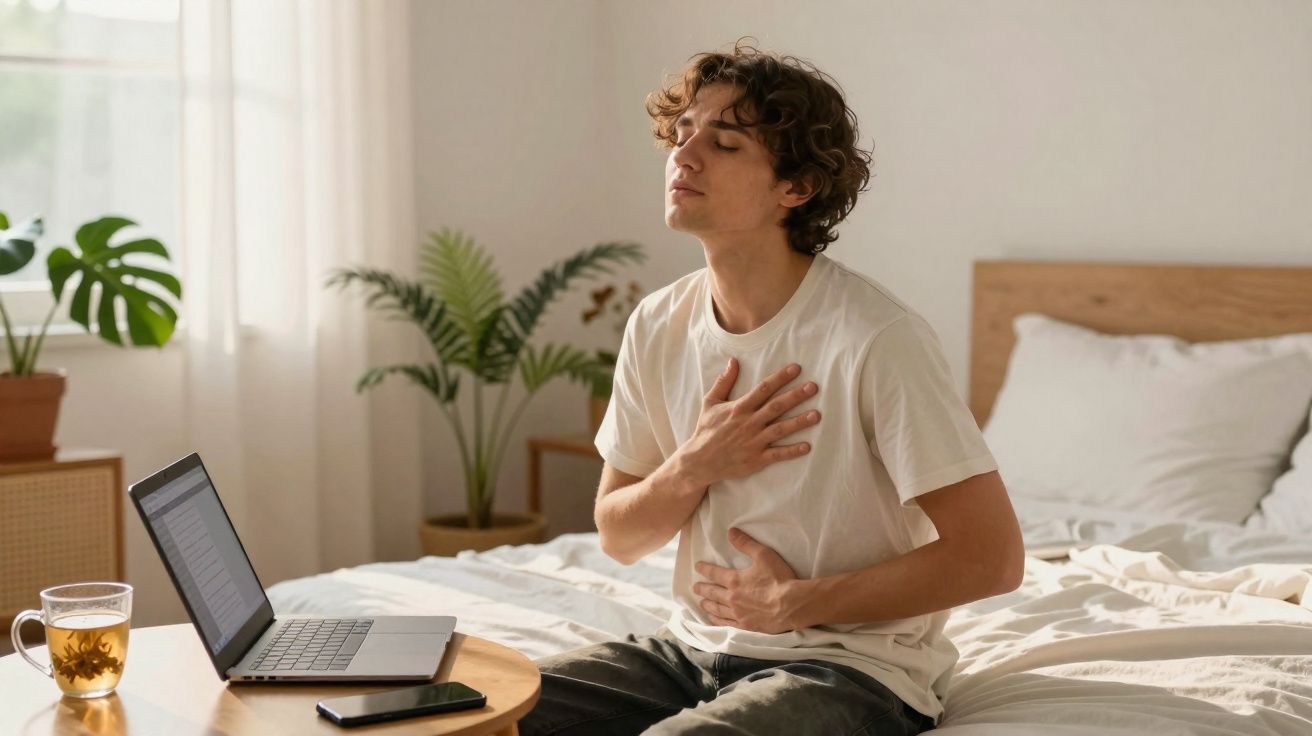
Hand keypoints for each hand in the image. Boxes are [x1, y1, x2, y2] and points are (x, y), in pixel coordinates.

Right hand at [678, 358, 820, 487]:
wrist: (699, 461)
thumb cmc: (706, 430)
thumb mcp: (710, 402)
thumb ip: (724, 382)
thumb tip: (734, 361)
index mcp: (739, 408)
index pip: (763, 389)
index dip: (780, 378)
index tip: (796, 368)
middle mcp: (748, 423)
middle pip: (776, 406)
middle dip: (796, 396)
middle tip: (813, 387)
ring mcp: (753, 442)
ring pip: (780, 429)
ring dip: (799, 422)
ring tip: (816, 415)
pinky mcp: (756, 459)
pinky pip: (777, 454)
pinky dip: (792, 451)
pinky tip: (807, 446)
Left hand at [693, 528, 801, 633]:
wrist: (792, 605)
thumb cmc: (779, 578)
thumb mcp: (763, 555)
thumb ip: (746, 543)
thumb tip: (731, 532)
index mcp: (735, 580)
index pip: (714, 573)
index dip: (705, 569)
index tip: (697, 567)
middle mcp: (732, 598)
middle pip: (713, 592)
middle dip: (703, 589)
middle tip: (695, 588)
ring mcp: (738, 613)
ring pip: (717, 609)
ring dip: (708, 605)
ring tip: (702, 603)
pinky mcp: (746, 626)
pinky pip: (726, 623)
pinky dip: (717, 620)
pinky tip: (714, 619)